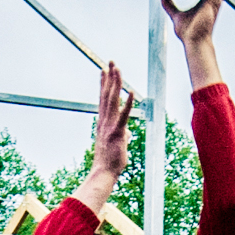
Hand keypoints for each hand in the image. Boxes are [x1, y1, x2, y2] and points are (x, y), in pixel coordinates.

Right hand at [87, 62, 133, 181]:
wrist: (103, 173)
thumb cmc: (109, 161)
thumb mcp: (116, 144)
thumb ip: (122, 134)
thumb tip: (128, 132)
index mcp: (103, 122)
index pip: (103, 99)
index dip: (103, 84)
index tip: (103, 71)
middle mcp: (104, 120)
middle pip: (106, 94)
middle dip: (109, 77)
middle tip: (110, 62)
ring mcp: (109, 126)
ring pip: (112, 100)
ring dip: (115, 84)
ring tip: (116, 69)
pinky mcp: (117, 132)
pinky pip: (123, 115)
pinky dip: (128, 103)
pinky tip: (131, 92)